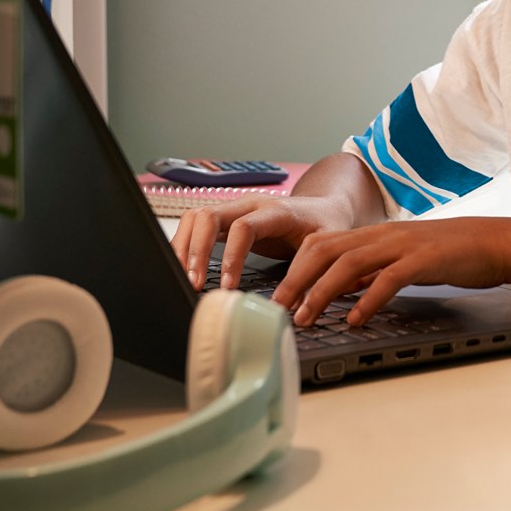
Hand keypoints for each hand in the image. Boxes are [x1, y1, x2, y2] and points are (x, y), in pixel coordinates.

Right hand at [169, 194, 355, 290]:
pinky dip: (184, 244)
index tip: (227, 287)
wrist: (322, 207)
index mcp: (276, 211)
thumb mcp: (328, 246)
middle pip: (209, 216)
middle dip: (196, 250)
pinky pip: (195, 224)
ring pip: (196, 217)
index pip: (244, 227)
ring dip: (184, 247)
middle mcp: (249, 205)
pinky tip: (182, 268)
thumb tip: (295, 306)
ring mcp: (234, 209)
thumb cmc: (324, 226)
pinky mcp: (226, 219)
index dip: (231, 257)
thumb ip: (313, 270)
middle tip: (194, 284)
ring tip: (183, 278)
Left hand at [271, 218, 510, 326]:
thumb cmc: (448, 254)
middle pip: (324, 249)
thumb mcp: (400, 259)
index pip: (320, 243)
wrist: (492, 242)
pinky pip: (388, 278)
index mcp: (373, 234)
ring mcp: (401, 245)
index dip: (294, 269)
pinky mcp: (423, 260)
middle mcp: (381, 235)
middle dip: (296, 280)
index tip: (278, 298)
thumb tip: (340, 291)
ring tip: (306, 318)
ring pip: (349, 262)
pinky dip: (368, 299)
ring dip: (321, 291)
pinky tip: (356, 318)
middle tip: (278, 310)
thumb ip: (370, 271)